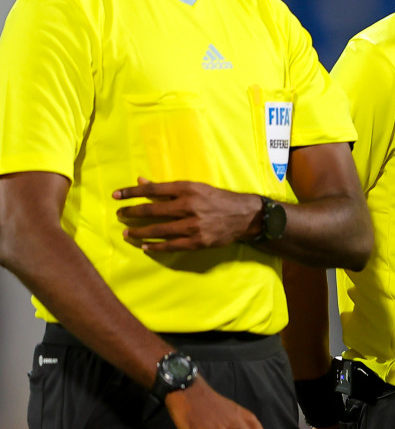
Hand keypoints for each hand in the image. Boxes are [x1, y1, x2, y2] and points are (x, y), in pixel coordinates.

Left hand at [115, 178, 262, 252]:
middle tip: (120, 214)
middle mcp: (188, 206)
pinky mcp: (198, 241)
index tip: (116, 195)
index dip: (131, 192)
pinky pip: (171, 246)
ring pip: (158, 230)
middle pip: (152, 210)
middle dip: (132, 213)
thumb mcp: (194, 188)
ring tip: (128, 233)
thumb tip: (140, 181)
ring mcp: (193, 225)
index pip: (152, 189)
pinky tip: (145, 247)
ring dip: (140, 232)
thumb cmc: (217, 199)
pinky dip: (156, 247)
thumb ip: (166, 188)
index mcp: (187, 189)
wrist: (244, 215)